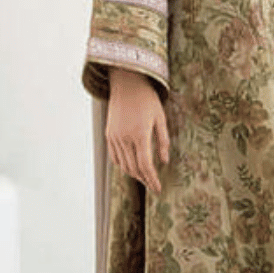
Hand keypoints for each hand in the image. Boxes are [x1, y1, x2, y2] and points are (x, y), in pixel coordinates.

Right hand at [105, 67, 169, 194]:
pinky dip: (123, 166)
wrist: (126, 83)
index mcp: (140, 134)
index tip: (158, 188)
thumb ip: (162, 141)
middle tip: (154, 186)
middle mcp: (124, 138)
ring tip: (145, 179)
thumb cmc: (147, 99)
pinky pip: (114, 157)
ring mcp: (114, 137)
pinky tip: (131, 168)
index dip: (152, 179)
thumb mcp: (160, 118)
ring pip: (123, 165)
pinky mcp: (109, 134)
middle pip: (134, 168)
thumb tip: (164, 161)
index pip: (145, 165)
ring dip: (134, 174)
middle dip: (144, 180)